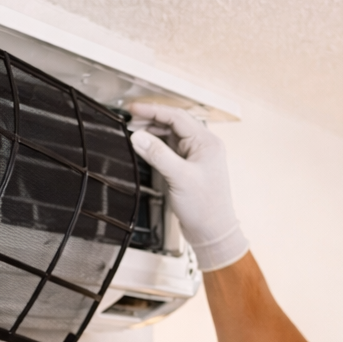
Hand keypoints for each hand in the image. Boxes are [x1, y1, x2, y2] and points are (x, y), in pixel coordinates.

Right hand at [128, 103, 248, 270]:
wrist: (212, 232)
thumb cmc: (205, 208)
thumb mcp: (179, 177)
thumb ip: (157, 155)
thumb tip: (138, 136)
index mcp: (207, 143)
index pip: (177, 117)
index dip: (153, 110)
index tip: (133, 109)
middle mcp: (203, 146)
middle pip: (174, 123)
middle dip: (151, 119)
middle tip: (130, 120)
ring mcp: (195, 156)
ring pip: (171, 135)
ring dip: (153, 132)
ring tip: (134, 132)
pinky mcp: (188, 167)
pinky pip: (170, 149)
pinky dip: (156, 145)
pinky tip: (145, 146)